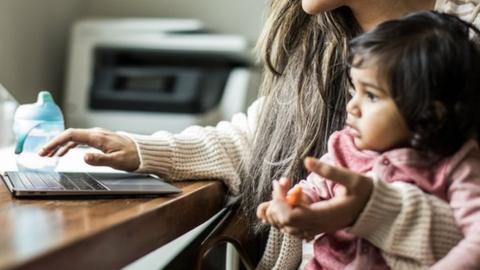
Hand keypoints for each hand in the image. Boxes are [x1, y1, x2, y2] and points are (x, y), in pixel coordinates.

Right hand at [38, 128, 139, 170]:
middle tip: (42, 154)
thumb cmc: (132, 157)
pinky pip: (80, 140)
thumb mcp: (116, 161)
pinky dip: (68, 146)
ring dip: (59, 146)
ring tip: (49, 155)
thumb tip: (84, 156)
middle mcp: (96, 134)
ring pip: (73, 138)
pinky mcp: (99, 139)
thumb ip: (99, 159)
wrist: (143, 152)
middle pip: (69, 135)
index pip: (71, 135)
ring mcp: (97, 136)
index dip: (56, 141)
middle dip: (53, 144)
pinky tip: (63, 153)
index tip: (45, 150)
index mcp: (97, 137)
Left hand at [258, 158, 373, 239]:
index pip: (291, 216)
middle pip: (283, 222)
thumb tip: (307, 160)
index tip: (282, 182)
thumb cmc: (365, 193)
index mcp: (324, 216)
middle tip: (281, 182)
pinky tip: (283, 198)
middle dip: (276, 202)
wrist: (374, 210)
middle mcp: (316, 226)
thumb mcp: (352, 178)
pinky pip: (290, 227)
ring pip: (284, 227)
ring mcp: (314, 228)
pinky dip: (281, 215)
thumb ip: (330, 171)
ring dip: (277, 208)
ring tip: (282, 187)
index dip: (280, 201)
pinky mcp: (313, 227)